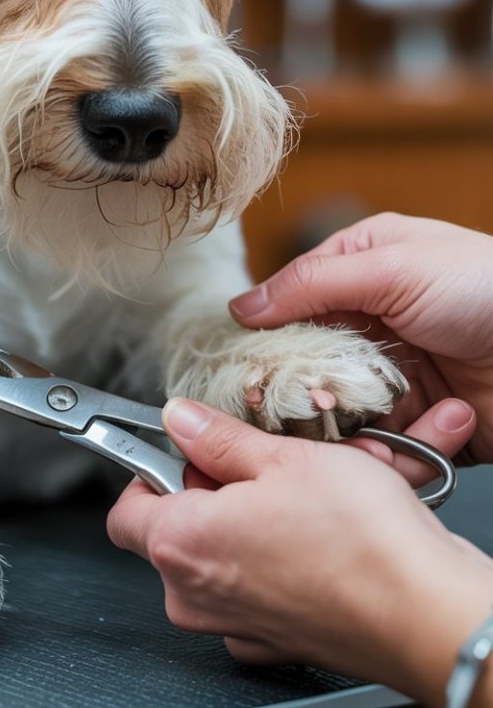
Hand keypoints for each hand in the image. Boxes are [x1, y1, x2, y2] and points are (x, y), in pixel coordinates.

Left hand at [108, 399, 492, 705]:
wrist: (428, 613)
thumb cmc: (362, 541)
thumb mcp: (283, 457)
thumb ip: (218, 437)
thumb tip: (180, 418)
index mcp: (182, 542)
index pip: (125, 507)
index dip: (150, 470)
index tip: (182, 448)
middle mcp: (196, 596)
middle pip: (172, 530)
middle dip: (208, 490)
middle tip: (258, 464)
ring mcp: (234, 625)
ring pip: (218, 557)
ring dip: (247, 521)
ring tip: (298, 494)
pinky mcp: (273, 641)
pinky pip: (254, 588)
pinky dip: (274, 559)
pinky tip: (314, 535)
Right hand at [231, 213, 492, 462]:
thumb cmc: (486, 288)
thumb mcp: (394, 266)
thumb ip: (312, 284)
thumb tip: (241, 308)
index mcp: (364, 265)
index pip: (292, 298)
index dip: (267, 333)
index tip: (247, 368)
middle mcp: (375, 317)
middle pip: (309, 359)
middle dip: (303, 387)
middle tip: (297, 408)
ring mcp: (398, 370)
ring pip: (339, 406)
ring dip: (346, 422)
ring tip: (368, 422)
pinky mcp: (422, 419)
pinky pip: (381, 439)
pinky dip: (389, 444)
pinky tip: (415, 433)